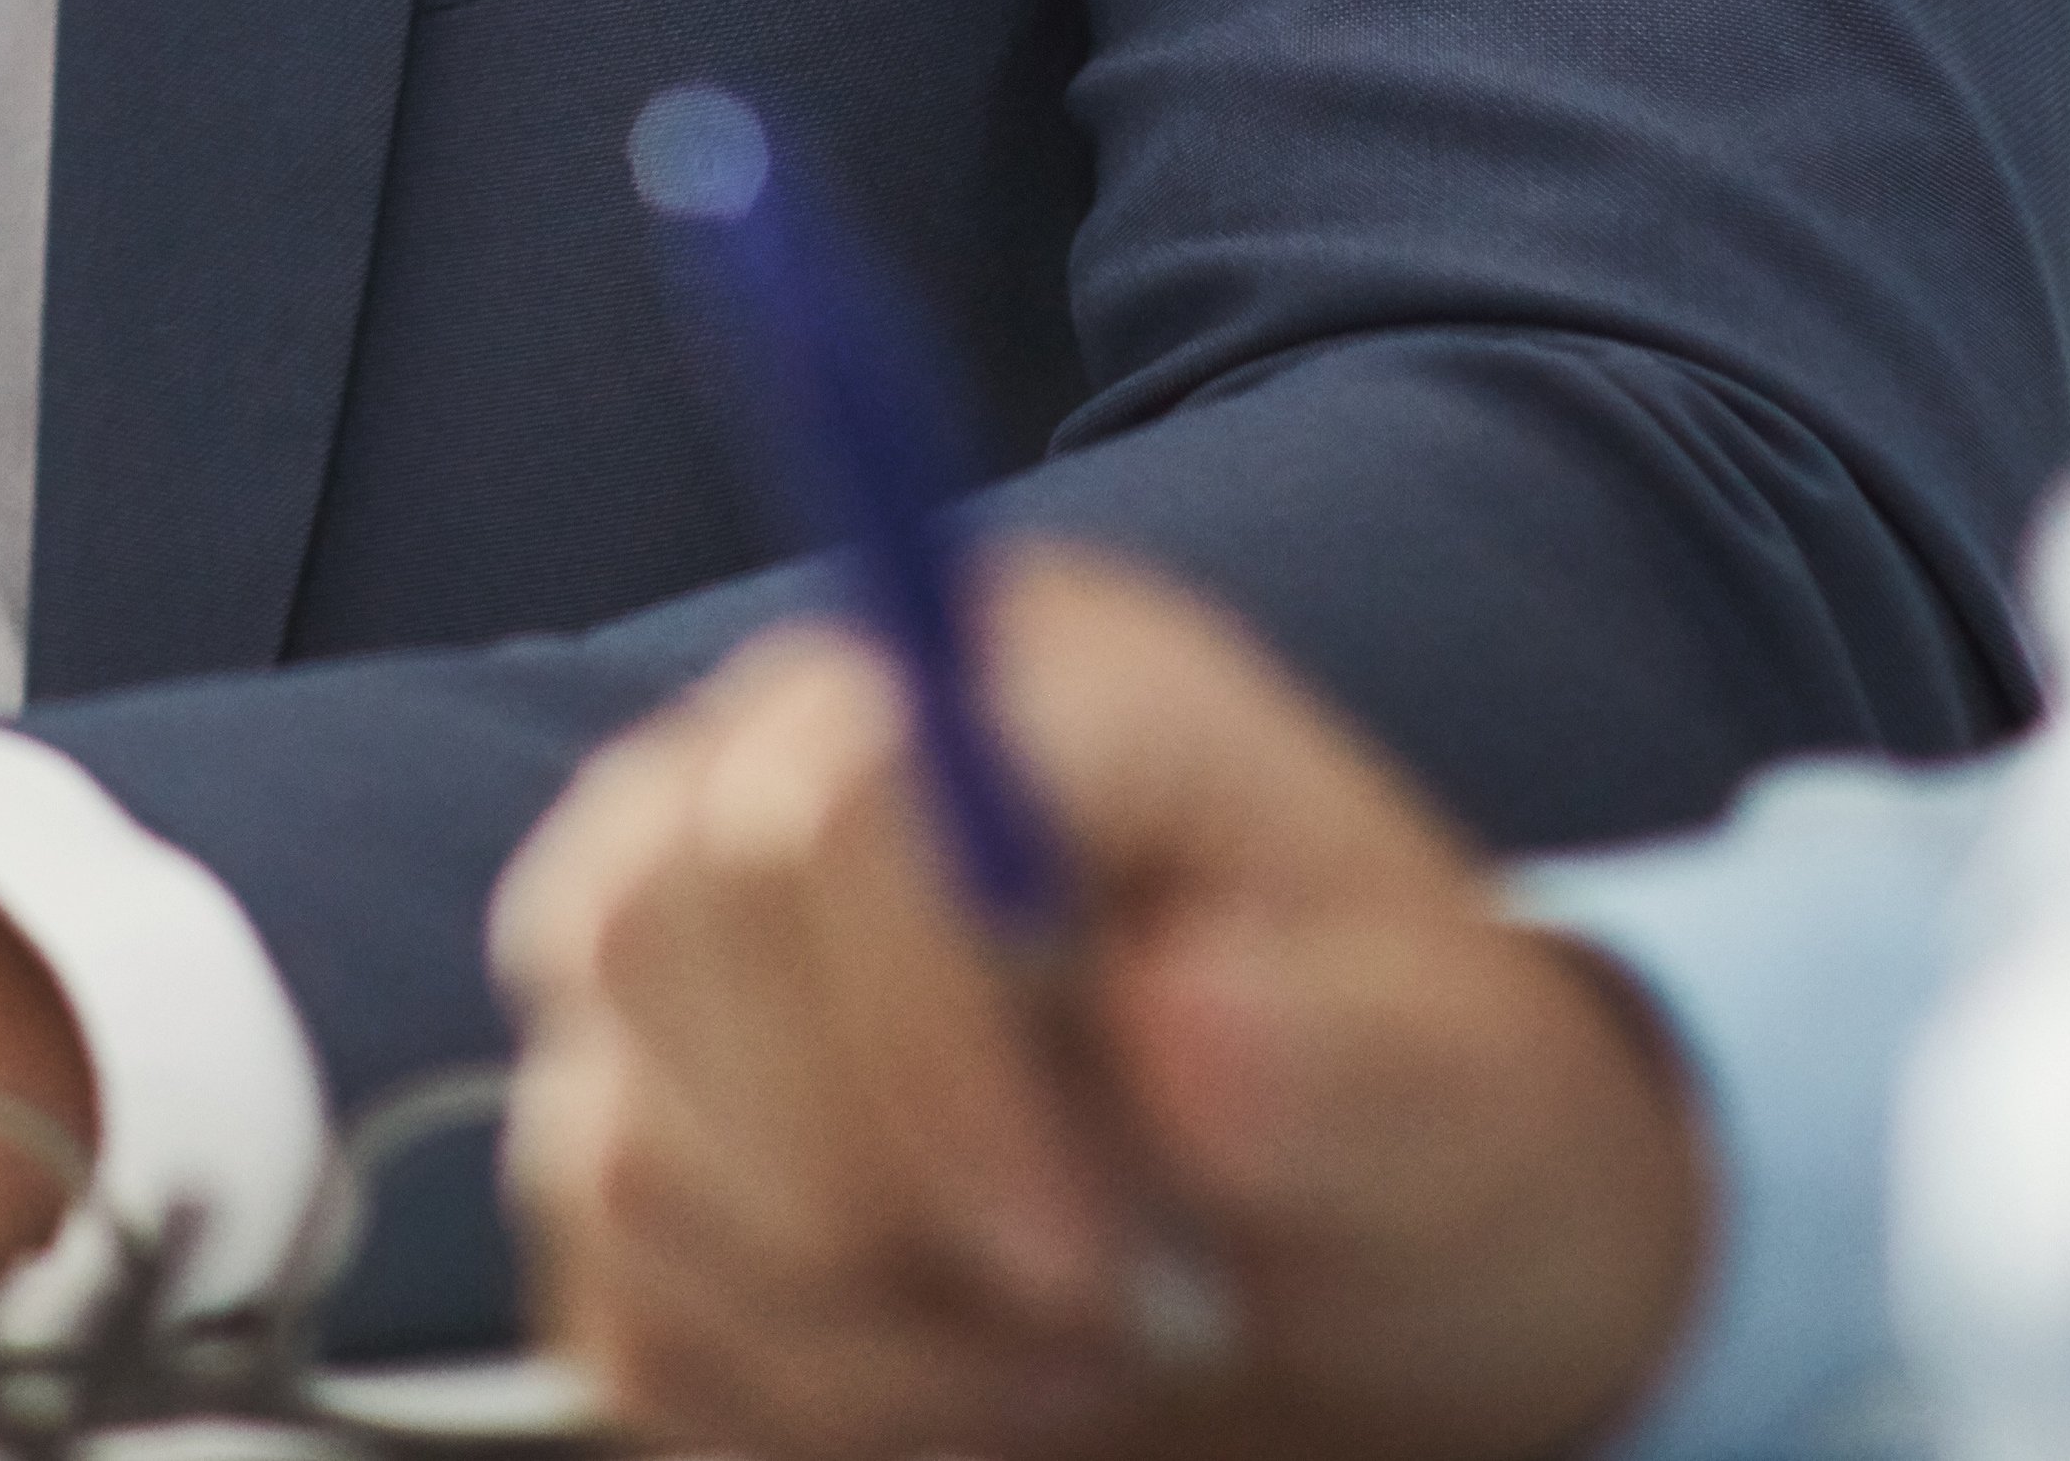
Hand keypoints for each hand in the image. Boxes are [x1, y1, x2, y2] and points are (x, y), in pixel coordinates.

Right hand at [492, 545, 1711, 1460]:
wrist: (1361, 1250)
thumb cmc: (1410, 1116)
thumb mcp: (1460, 1088)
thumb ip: (1347, 1055)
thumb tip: (1179, 1026)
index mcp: (1016, 681)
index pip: (831, 789)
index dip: (922, 1040)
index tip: (1086, 1256)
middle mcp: (787, 762)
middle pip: (646, 935)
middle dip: (867, 1198)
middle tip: (1091, 1319)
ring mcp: (679, 950)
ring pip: (612, 1142)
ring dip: (849, 1330)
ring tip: (1061, 1362)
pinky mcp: (634, 1133)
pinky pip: (610, 1297)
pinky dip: (788, 1400)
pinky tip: (955, 1391)